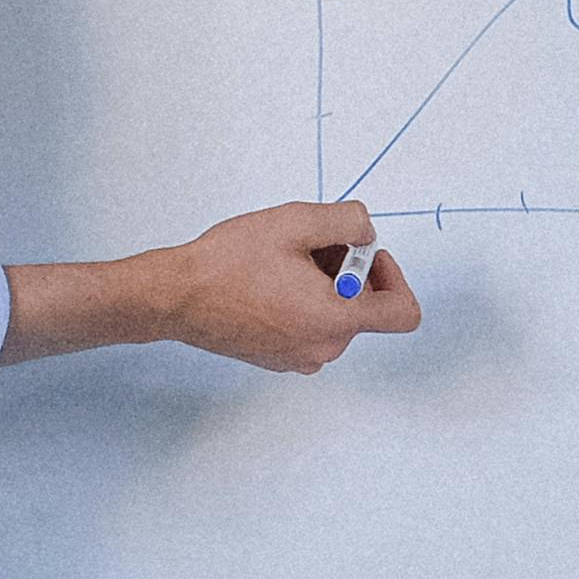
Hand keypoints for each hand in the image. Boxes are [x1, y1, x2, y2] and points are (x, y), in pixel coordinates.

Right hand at [9, 201, 420, 368]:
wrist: (175, 296)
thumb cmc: (228, 263)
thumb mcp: (295, 221)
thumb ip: (347, 220)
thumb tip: (366, 229)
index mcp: (336, 320)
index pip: (403, 312)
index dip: (393, 275)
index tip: (363, 254)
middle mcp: (324, 348)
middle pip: (364, 306)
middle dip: (347, 269)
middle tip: (307, 244)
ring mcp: (300, 358)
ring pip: (335, 314)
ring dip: (322, 285)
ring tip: (282, 261)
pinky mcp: (279, 358)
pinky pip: (310, 326)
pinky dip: (302, 302)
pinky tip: (268, 281)